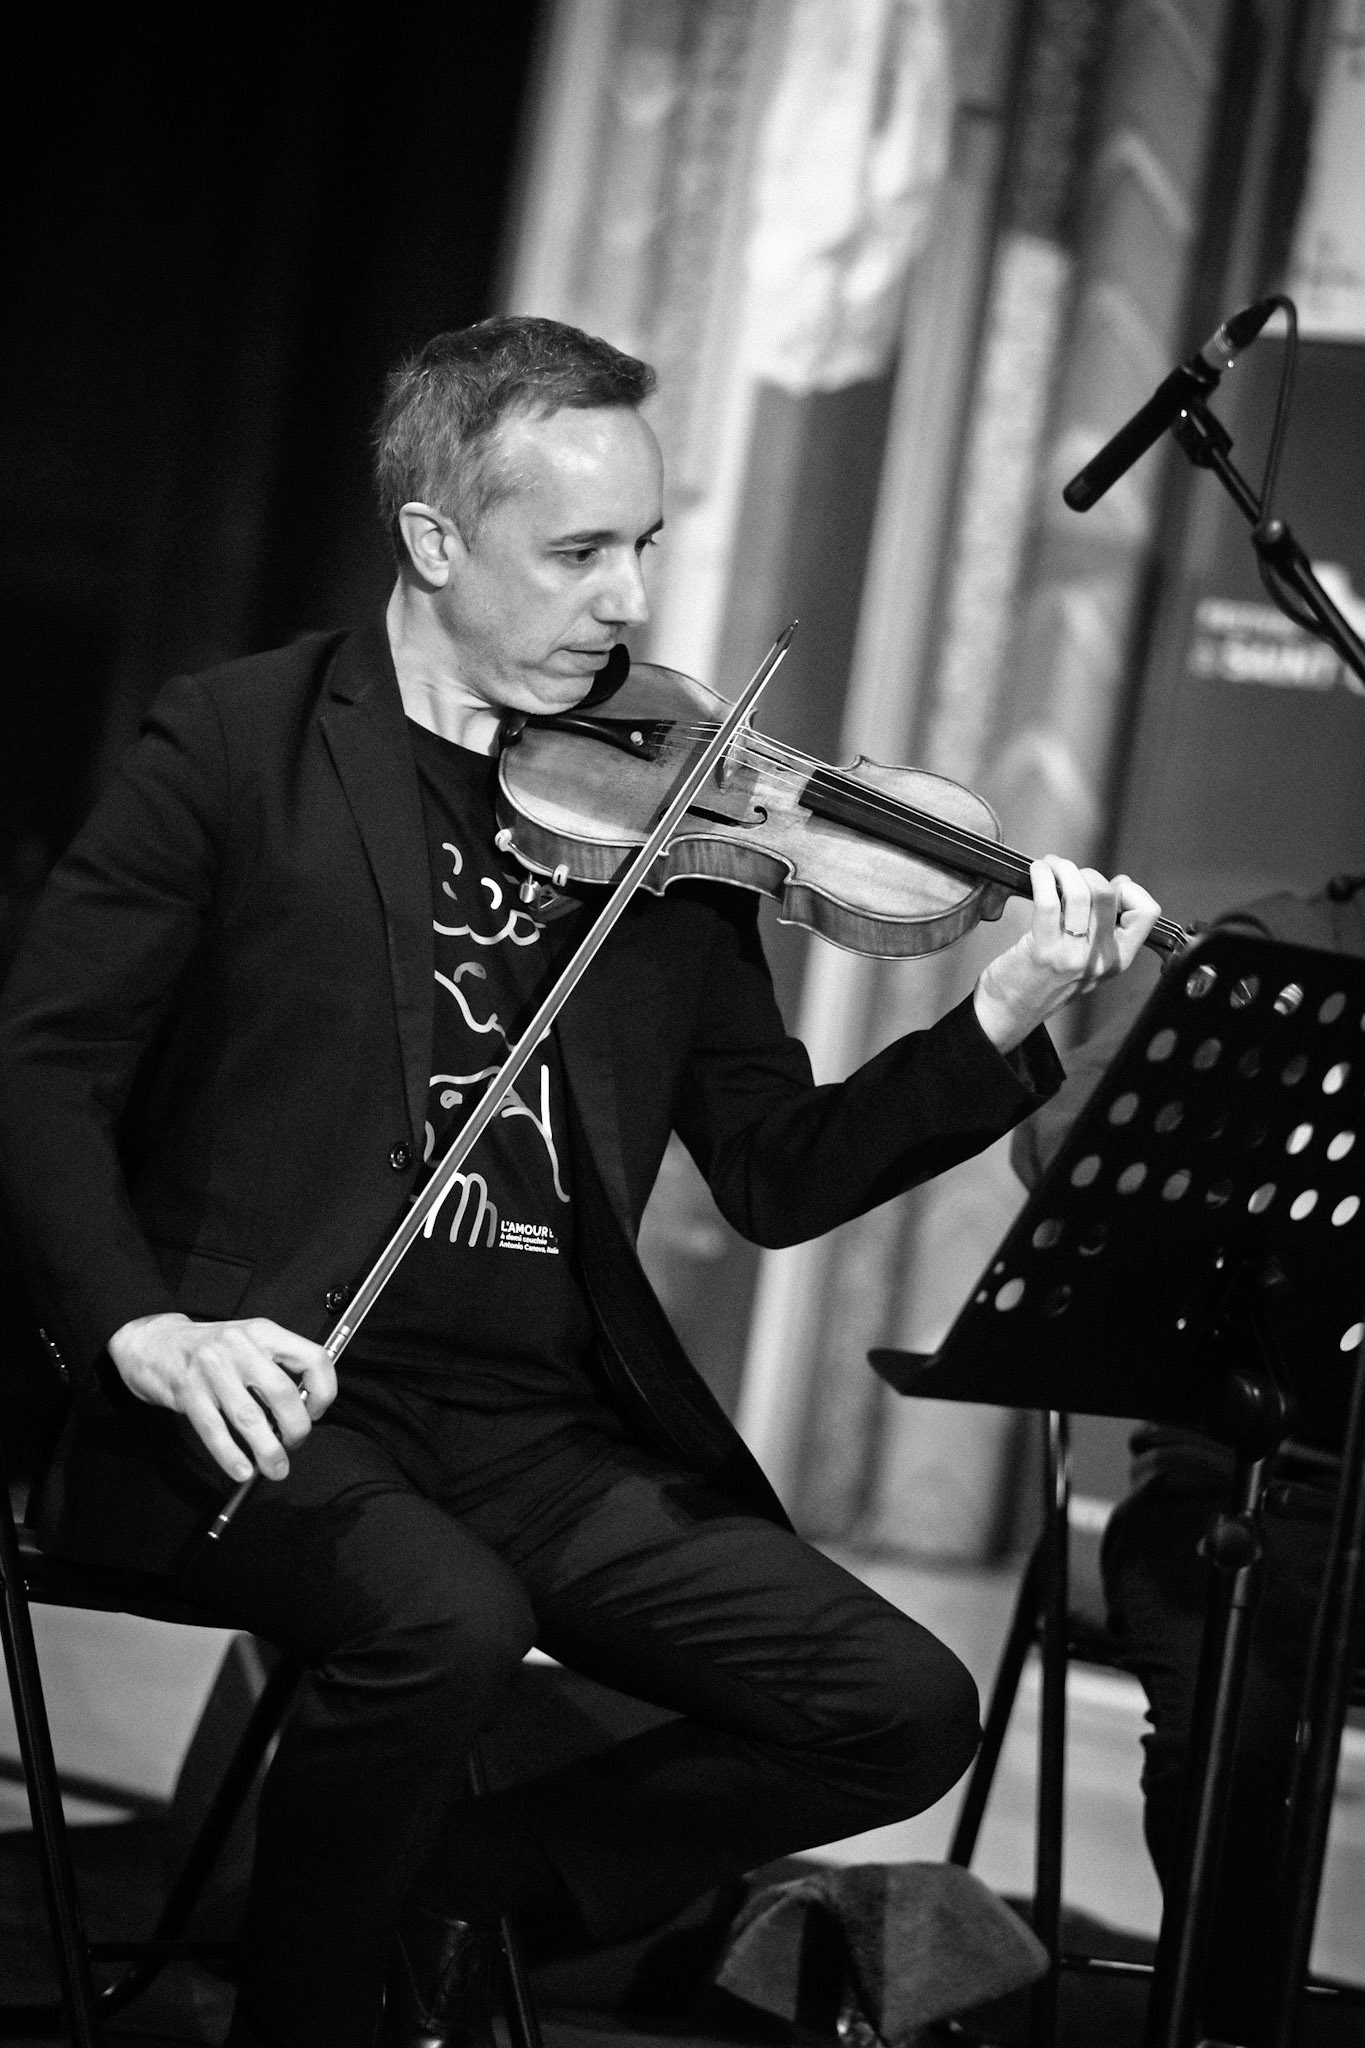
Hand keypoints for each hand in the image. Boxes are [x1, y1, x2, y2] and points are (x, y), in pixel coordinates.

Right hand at [107, 1312, 336, 1483]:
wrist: (156, 1344)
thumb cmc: (213, 1349)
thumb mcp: (251, 1342)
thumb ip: (278, 1367)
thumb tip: (305, 1410)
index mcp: (265, 1332)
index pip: (313, 1358)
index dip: (323, 1391)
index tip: (315, 1411)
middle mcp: (240, 1346)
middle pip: (282, 1394)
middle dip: (296, 1429)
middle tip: (294, 1444)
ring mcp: (212, 1369)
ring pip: (249, 1417)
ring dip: (268, 1451)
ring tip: (276, 1469)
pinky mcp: (188, 1393)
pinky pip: (215, 1430)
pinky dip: (231, 1456)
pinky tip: (243, 1471)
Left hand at [972, 857, 1159, 1053]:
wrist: (1010, 1013)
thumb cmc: (1043, 982)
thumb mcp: (1088, 960)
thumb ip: (1105, 928)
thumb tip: (1119, 884)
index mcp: (1118, 959)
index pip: (1147, 912)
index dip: (1129, 890)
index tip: (1107, 887)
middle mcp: (1100, 958)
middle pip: (1109, 894)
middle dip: (1086, 873)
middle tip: (1067, 875)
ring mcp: (1073, 955)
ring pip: (1082, 893)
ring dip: (1063, 869)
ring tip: (1050, 868)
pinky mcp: (1044, 950)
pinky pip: (1049, 901)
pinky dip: (1042, 877)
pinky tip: (1037, 873)